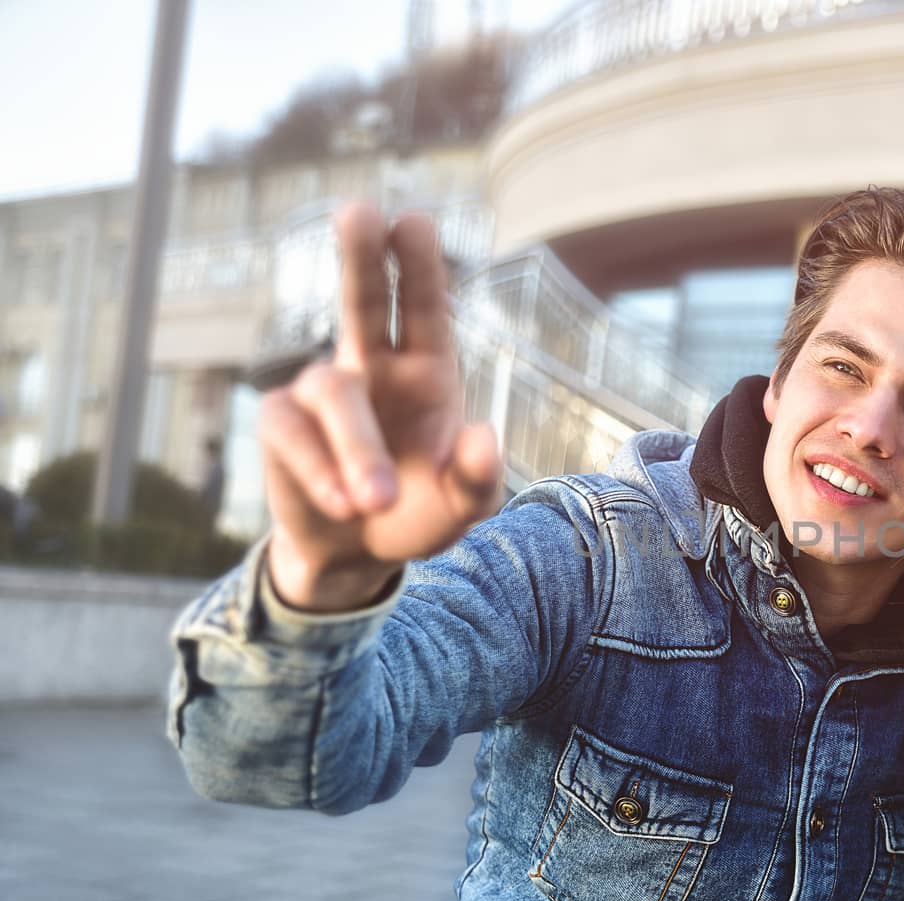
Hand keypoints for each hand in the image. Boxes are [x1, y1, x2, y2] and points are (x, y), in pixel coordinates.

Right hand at [261, 203, 501, 611]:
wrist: (359, 552)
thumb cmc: (420, 512)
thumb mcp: (464, 507)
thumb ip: (479, 478)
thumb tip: (485, 436)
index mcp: (427, 373)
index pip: (426, 310)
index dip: (420, 268)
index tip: (413, 221)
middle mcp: (373, 368)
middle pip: (363, 301)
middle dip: (361, 257)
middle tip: (358, 210)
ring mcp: (323, 392)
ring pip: (331, 390)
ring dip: (357, 448)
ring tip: (377, 503)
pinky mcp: (282, 426)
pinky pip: (293, 434)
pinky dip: (319, 469)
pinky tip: (344, 504)